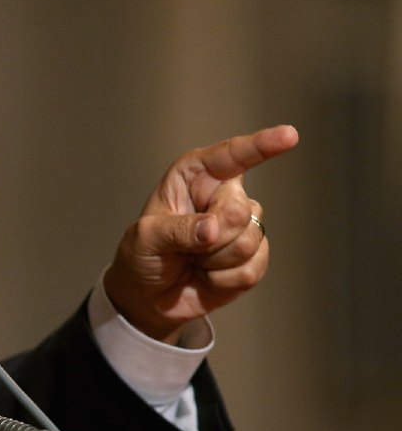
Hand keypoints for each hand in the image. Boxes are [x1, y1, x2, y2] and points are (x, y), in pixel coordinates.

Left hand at [103, 125, 299, 342]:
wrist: (149, 295)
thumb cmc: (142, 255)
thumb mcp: (145, 238)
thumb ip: (176, 230)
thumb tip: (213, 229)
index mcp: (194, 176)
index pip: (231, 156)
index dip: (261, 145)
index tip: (289, 135)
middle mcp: (223, 195)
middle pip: (238, 209)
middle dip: (210, 236)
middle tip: (184, 247)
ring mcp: (242, 225)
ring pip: (248, 240)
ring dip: (213, 260)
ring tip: (193, 260)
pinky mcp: (254, 256)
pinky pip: (253, 268)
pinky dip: (224, 279)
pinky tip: (207, 276)